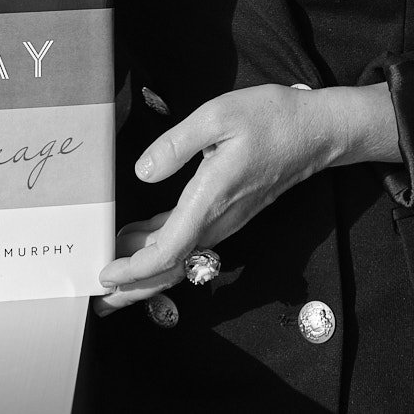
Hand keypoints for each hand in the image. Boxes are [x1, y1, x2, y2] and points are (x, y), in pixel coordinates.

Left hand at [94, 82, 399, 314]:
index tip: (104, 274)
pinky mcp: (228, 212)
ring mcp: (226, 219)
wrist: (315, 131)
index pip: (168, 251)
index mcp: (211, 198)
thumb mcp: (218, 115)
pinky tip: (138, 236)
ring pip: (179, 258)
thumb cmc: (270, 118)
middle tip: (98, 300)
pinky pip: (190, 241)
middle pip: (171, 268)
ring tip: (109, 272)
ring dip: (144, 270)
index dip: (134, 269)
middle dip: (133, 288)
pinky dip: (161, 247)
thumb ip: (177, 144)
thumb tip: (142, 173)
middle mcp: (218, 219)